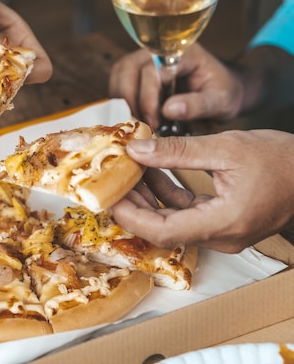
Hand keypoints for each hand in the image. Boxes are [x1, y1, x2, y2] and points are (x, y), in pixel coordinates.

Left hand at [108, 131, 293, 252]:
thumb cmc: (281, 159)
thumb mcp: (226, 147)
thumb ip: (177, 152)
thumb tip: (136, 150)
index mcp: (223, 222)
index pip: (162, 231)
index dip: (130, 216)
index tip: (108, 198)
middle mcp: (221, 236)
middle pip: (162, 228)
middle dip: (134, 204)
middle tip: (112, 181)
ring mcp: (223, 232)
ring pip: (173, 221)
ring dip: (149, 197)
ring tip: (129, 170)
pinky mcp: (224, 222)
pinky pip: (187, 213)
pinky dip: (169, 195)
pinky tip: (155, 171)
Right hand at [109, 44, 244, 129]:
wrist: (223, 88)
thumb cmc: (223, 92)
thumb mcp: (220, 101)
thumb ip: (198, 104)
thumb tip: (168, 110)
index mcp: (181, 51)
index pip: (152, 71)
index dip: (148, 100)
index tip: (153, 124)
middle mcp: (157, 50)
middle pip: (127, 70)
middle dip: (129, 102)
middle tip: (138, 126)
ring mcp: (143, 59)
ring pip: (118, 76)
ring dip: (121, 103)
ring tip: (134, 124)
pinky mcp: (135, 72)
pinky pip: (118, 84)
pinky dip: (120, 103)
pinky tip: (132, 119)